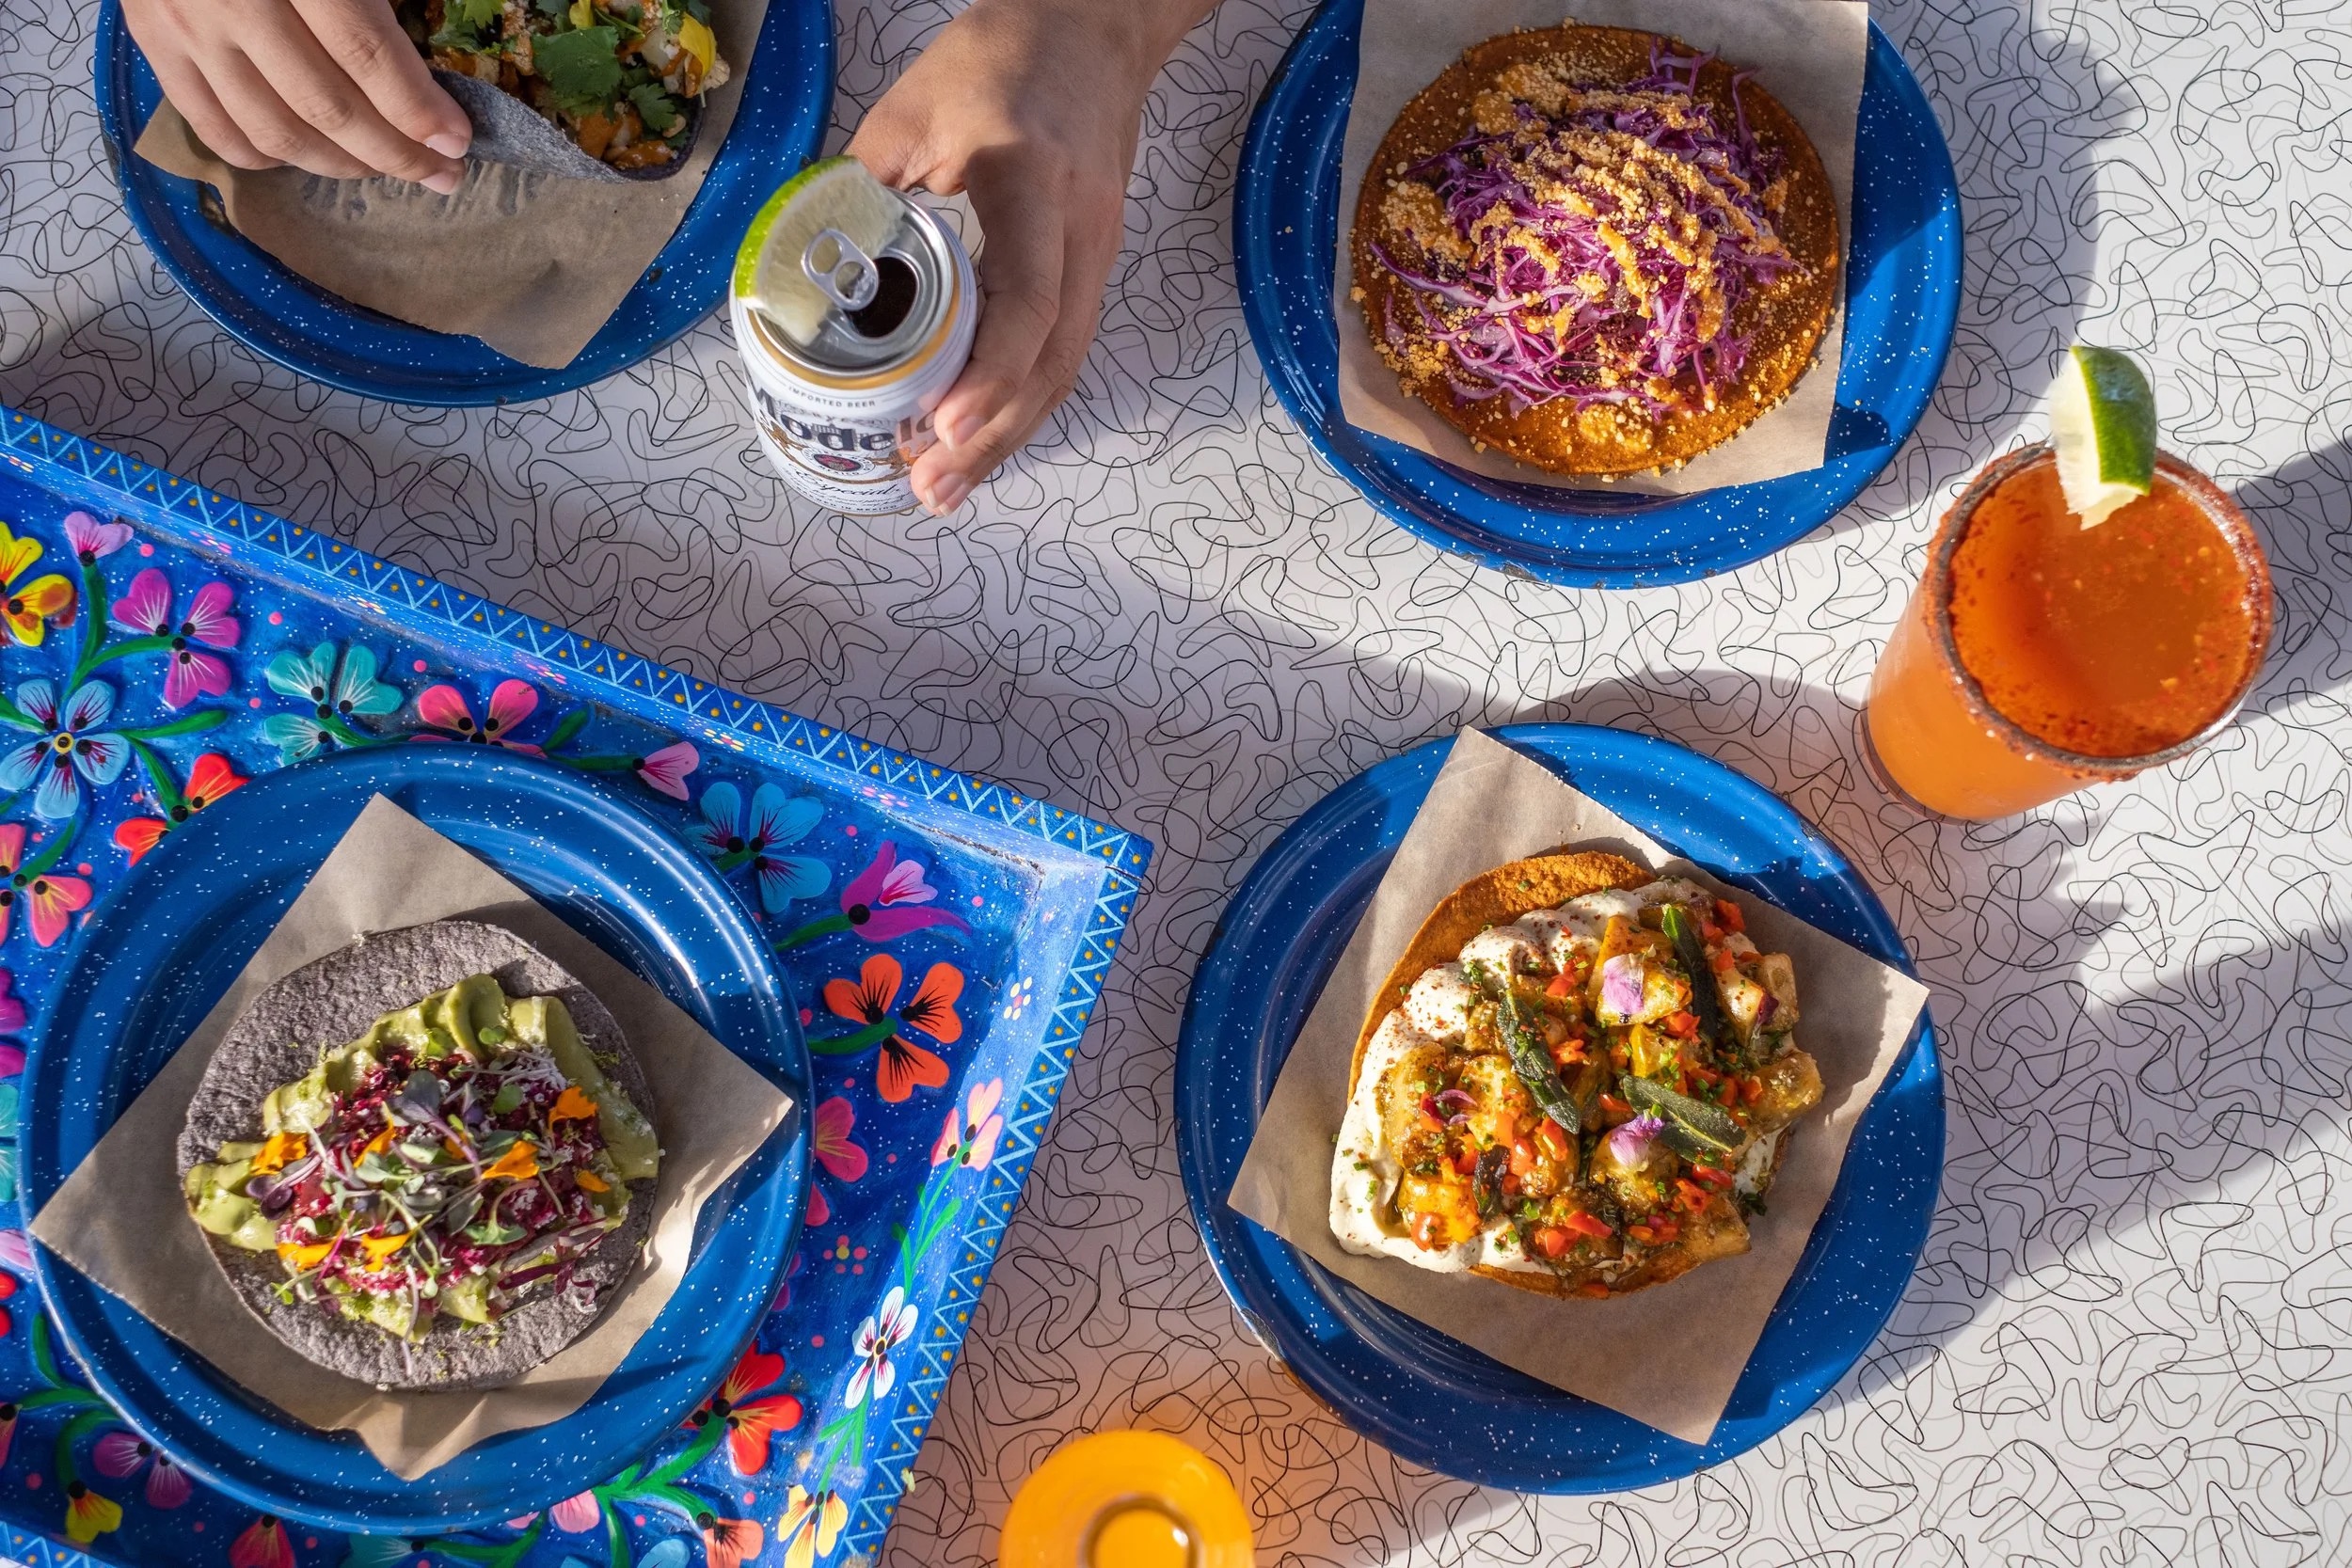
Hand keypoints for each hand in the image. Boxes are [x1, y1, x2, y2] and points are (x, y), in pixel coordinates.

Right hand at [124, 0, 470, 191]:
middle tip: (440, 171)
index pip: (364, 53)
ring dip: (342, 165)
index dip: (416, 108)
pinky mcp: (154, 46)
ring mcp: (186, 29)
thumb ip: (374, 1)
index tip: (457, 140)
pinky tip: (313, 154)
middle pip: (325, 106)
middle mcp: (233, 1)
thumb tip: (429, 79)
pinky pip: (218, 131)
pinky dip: (273, 158)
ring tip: (384, 166)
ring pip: (275, 133)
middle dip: (395, 153)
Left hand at [848, 0, 1214, 514]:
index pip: (1029, 296)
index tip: (944, 423)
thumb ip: (860, 185)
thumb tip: (804, 270)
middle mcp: (1078, 229)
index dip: (990, 371)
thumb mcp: (910, 107)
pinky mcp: (1094, 268)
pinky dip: (1020, 404)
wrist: (1094, 31)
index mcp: (1030, 181)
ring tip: (946, 486)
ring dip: (1007, 435)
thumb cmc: (1000, 59)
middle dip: (992, 434)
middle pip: (1051, 359)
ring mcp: (1098, 254)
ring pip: (1063, 368)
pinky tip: (979, 438)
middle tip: (931, 487)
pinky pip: (1063, 351)